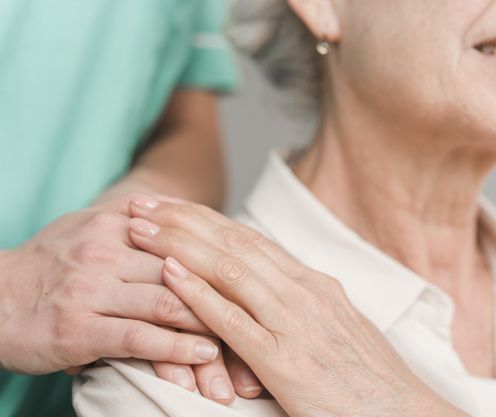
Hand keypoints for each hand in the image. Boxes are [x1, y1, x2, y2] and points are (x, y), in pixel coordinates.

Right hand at [0, 194, 261, 403]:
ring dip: (210, 332)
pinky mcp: (79, 326)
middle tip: (262, 331)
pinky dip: (174, 348)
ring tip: (241, 353)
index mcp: (120, 226)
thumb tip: (187, 213)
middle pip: (187, 277)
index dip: (227, 269)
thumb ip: (140, 221)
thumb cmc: (53, 264)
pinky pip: (137, 336)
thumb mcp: (93, 227)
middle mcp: (110, 253)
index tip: (260, 293)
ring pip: (169, 306)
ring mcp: (93, 289)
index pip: (188, 244)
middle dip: (227, 306)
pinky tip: (203, 355)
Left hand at [128, 195, 470, 416]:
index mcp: (313, 282)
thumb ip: (299, 300)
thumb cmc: (367, 374)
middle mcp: (303, 292)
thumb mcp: (335, 323)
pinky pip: (234, 321)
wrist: (402, 411)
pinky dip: (198, 294)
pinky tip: (168, 274)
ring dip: (178, 244)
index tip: (171, 204)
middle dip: (182, 219)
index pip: (249, 237)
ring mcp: (295, 323)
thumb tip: (268, 282)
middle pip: (232, 242)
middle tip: (142, 200)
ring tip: (140, 228)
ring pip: (228, 269)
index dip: (205, 218)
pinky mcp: (285, 361)